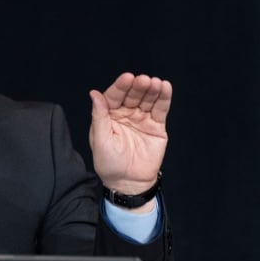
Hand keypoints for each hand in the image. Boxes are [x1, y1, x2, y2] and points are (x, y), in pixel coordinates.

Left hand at [89, 73, 171, 198]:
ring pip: (147, 100)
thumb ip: (99, 116)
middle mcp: (125, 114)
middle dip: (138, 87)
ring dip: (152, 90)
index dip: (120, 86)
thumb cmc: (109, 163)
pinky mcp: (156, 126)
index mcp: (108, 115)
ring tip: (155, 83)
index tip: (126, 78)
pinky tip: (165, 88)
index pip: (114, 96)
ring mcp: (141, 118)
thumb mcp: (101, 140)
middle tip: (143, 80)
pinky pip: (160, 110)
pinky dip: (163, 98)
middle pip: (132, 95)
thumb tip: (94, 93)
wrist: (129, 182)